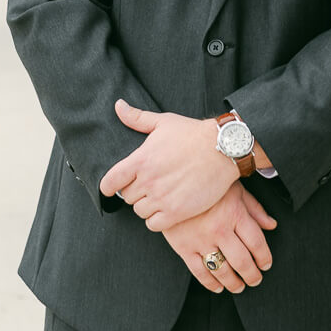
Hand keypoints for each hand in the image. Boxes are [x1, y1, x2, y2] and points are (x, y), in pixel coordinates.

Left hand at [98, 100, 237, 229]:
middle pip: (127, 196)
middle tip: (147, 184)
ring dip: (146, 205)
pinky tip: (165, 208)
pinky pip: (153, 224)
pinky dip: (156, 219)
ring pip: (139, 211)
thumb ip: (137, 118)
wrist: (222, 149)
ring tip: (158, 195)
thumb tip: (118, 105)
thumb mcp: (163, 121)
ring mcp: (162, 198)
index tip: (111, 187)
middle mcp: (148, 180)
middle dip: (135, 191)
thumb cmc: (192, 133)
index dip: (108, 186)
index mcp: (141, 159)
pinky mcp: (176, 212)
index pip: (111, 181)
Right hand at [162, 181, 276, 293]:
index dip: (264, 258)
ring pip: (222, 271)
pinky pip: (199, 272)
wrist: (173, 182)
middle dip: (252, 275)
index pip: (256, 243)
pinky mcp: (183, 247)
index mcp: (234, 212)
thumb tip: (271, 225)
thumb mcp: (235, 189)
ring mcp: (200, 239)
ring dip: (234, 283)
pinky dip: (211, 284)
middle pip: (242, 261)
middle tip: (256, 280)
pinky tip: (218, 287)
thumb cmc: (208, 183)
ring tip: (240, 286)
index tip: (266, 264)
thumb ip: (254, 209)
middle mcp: (219, 228)